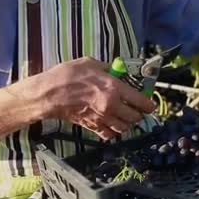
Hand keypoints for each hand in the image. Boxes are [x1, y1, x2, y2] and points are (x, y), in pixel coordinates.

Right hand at [34, 57, 155, 139]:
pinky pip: (109, 135)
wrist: (49, 94)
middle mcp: (112, 106)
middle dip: (139, 114)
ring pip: (125, 128)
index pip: (142, 102)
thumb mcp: (92, 64)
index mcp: (114, 88)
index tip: (149, 104)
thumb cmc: (67, 75)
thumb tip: (119, 71)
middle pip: (136, 117)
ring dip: (127, 123)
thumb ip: (109, 69)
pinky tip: (111, 123)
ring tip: (124, 115)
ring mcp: (102, 118)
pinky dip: (113, 131)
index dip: (149, 104)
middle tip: (136, 108)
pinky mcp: (92, 126)